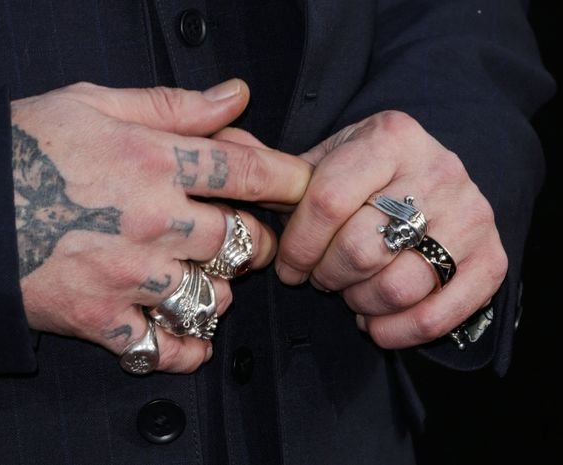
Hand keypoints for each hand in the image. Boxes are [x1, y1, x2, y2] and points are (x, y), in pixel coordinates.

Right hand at [11, 79, 311, 371]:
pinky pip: (163, 347)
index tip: (305, 190)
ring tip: (203, 280)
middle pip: (241, 242)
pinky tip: (188, 336)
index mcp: (154, 161)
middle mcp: (150, 220)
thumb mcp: (95, 103)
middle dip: (255, 243)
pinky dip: (185, 348)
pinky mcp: (99, 317)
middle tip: (245, 240)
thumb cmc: (23, 147)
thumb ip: (174, 104)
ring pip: (212, 298)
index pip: (246, 172)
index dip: (288, 180)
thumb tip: (235, 96)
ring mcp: (127, 274)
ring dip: (219, 293)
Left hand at [237, 111, 505, 348]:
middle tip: (319, 277)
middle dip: (326, 276)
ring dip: (358, 302)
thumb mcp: (328, 158)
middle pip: (361, 248)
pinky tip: (375, 321)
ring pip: (398, 285)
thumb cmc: (370, 175)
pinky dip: (398, 331)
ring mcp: (470, 216)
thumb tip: (221, 151)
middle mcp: (437, 171)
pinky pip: (440, 314)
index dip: (297, 245)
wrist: (440, 179)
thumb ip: (278, 167)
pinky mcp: (491, 259)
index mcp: (390, 137)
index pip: (326, 201)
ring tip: (348, 293)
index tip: (286, 266)